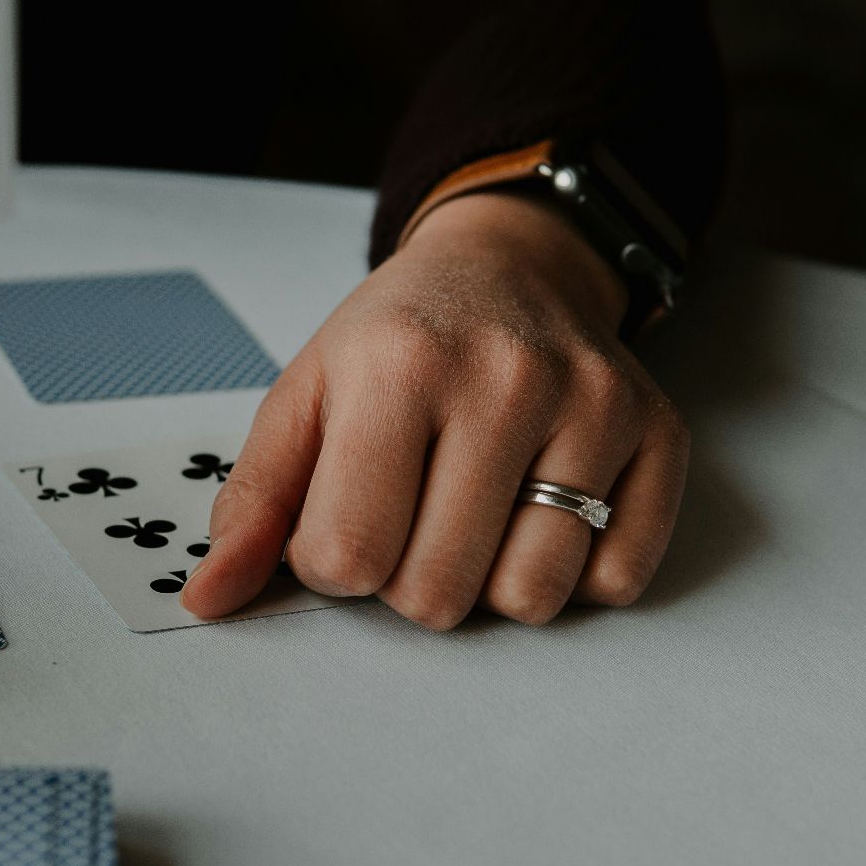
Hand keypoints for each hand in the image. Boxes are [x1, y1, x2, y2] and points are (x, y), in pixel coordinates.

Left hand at [181, 190, 687, 627]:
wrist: (506, 267)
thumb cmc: (396, 342)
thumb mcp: (304, 398)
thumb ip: (253, 504)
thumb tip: (207, 598)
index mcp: (399, 366)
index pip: (348, 557)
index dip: (333, 560)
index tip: (345, 512)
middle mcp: (506, 379)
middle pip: (438, 594)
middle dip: (409, 578)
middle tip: (414, 514)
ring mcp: (594, 404)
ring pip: (532, 598)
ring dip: (492, 582)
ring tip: (478, 514)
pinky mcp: (658, 433)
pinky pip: (616, 582)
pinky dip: (575, 572)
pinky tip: (545, 510)